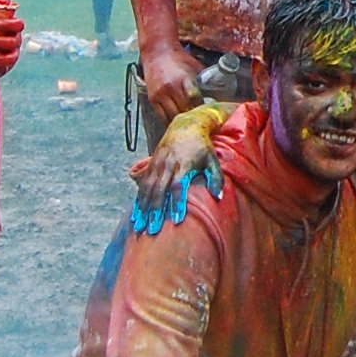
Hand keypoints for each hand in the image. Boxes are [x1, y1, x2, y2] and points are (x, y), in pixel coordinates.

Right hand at [129, 103, 226, 227]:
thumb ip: (216, 178)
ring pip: (147, 188)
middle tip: (154, 230)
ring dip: (143, 208)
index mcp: (183, 164)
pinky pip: (142, 184)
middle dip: (155, 211)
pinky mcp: (151, 164)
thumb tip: (218, 197)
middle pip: (159, 190)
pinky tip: (137, 215)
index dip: (176, 203)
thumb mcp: (212, 159)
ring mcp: (157, 164)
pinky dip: (139, 200)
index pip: (177, 186)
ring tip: (140, 227)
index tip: (177, 220)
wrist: (185, 126)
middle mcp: (168, 164)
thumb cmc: (202, 146)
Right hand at [142, 46, 202, 121]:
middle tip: (201, 121)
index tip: (208, 111)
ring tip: (191, 124)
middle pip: (184, 109)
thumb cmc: (178, 59)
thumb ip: (203, 81)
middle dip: (193, 116)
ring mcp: (160, 94)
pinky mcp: (152, 99)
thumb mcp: (194, 67)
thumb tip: (217, 95)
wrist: (157, 52)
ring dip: (182, 121)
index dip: (202, 107)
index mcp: (183, 78)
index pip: (194, 98)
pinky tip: (178, 122)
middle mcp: (170, 87)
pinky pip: (162, 117)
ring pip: (173, 116)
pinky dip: (170, 121)